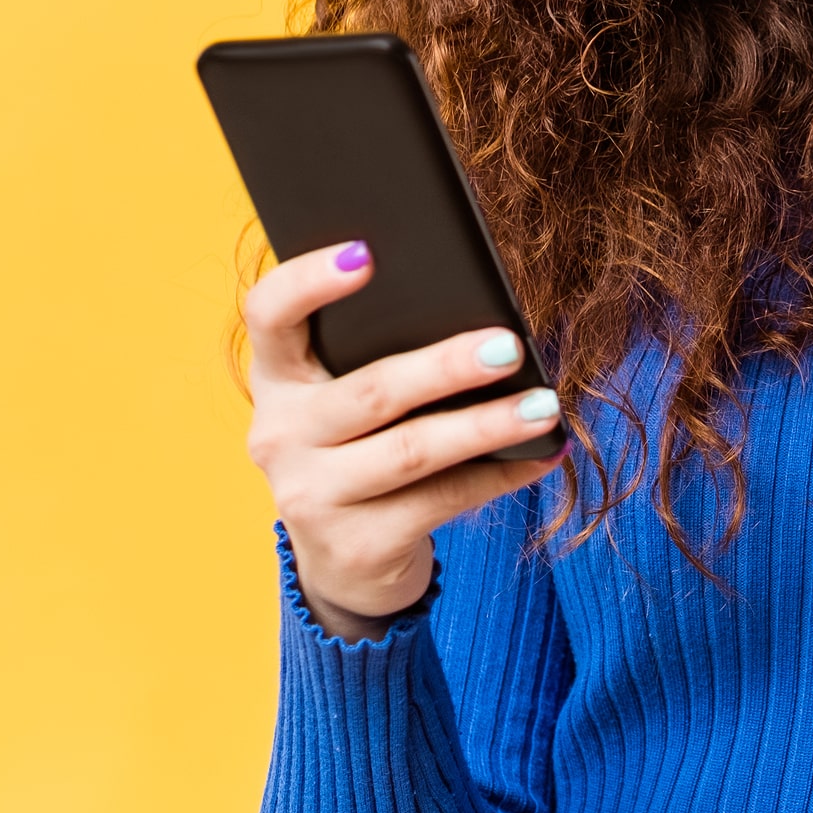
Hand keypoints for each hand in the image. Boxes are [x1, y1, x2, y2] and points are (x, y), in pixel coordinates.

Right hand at [243, 240, 562, 638]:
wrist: (349, 559)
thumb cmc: (367, 445)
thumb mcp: (357, 397)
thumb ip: (388, 351)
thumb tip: (484, 314)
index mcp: (279, 378)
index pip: (269, 315)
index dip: (308, 281)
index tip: (366, 253)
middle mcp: (279, 435)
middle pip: (371, 391)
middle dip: (446, 366)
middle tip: (508, 346)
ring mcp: (309, 496)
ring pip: (412, 451)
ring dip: (487, 425)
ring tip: (544, 405)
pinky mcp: (354, 546)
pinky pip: (441, 500)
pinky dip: (500, 474)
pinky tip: (543, 454)